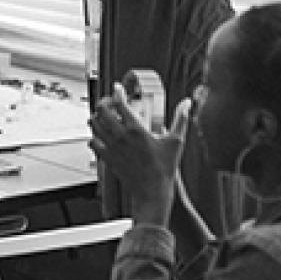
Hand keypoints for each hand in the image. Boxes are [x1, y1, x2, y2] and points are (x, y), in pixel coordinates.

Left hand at [89, 83, 187, 225]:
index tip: (118, 87)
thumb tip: (187, 103)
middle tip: (109, 101)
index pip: (120, 103)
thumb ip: (181, 119)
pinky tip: (100, 135)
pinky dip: (94, 136)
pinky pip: (93, 143)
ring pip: (94, 125)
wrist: (152, 192)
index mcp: (136, 129)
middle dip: (103, 102)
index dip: (117, 92)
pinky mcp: (107, 159)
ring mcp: (112, 148)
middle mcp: (120, 137)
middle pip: (102, 111)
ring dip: (97, 117)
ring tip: (103, 115)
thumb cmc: (165, 168)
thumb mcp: (176, 141)